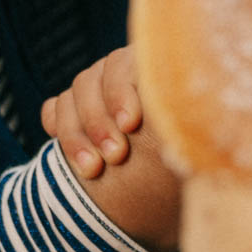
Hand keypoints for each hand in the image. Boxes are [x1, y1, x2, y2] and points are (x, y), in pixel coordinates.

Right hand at [44, 49, 181, 251]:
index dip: (122, 90)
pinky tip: (65, 150)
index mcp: (153, 67)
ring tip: (93, 170)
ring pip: (71, 96)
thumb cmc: (195, 153)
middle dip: (99, 120)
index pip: (125, 62)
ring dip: (76, 134)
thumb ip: (186, 119)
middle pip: (93, 78)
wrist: (178, 188)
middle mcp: (123, 71)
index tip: (131, 125)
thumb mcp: (196, 135)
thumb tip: (193, 113)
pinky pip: (55, 109)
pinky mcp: (75, 112)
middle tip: (115, 156)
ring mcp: (96, 90)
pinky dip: (57, 125)